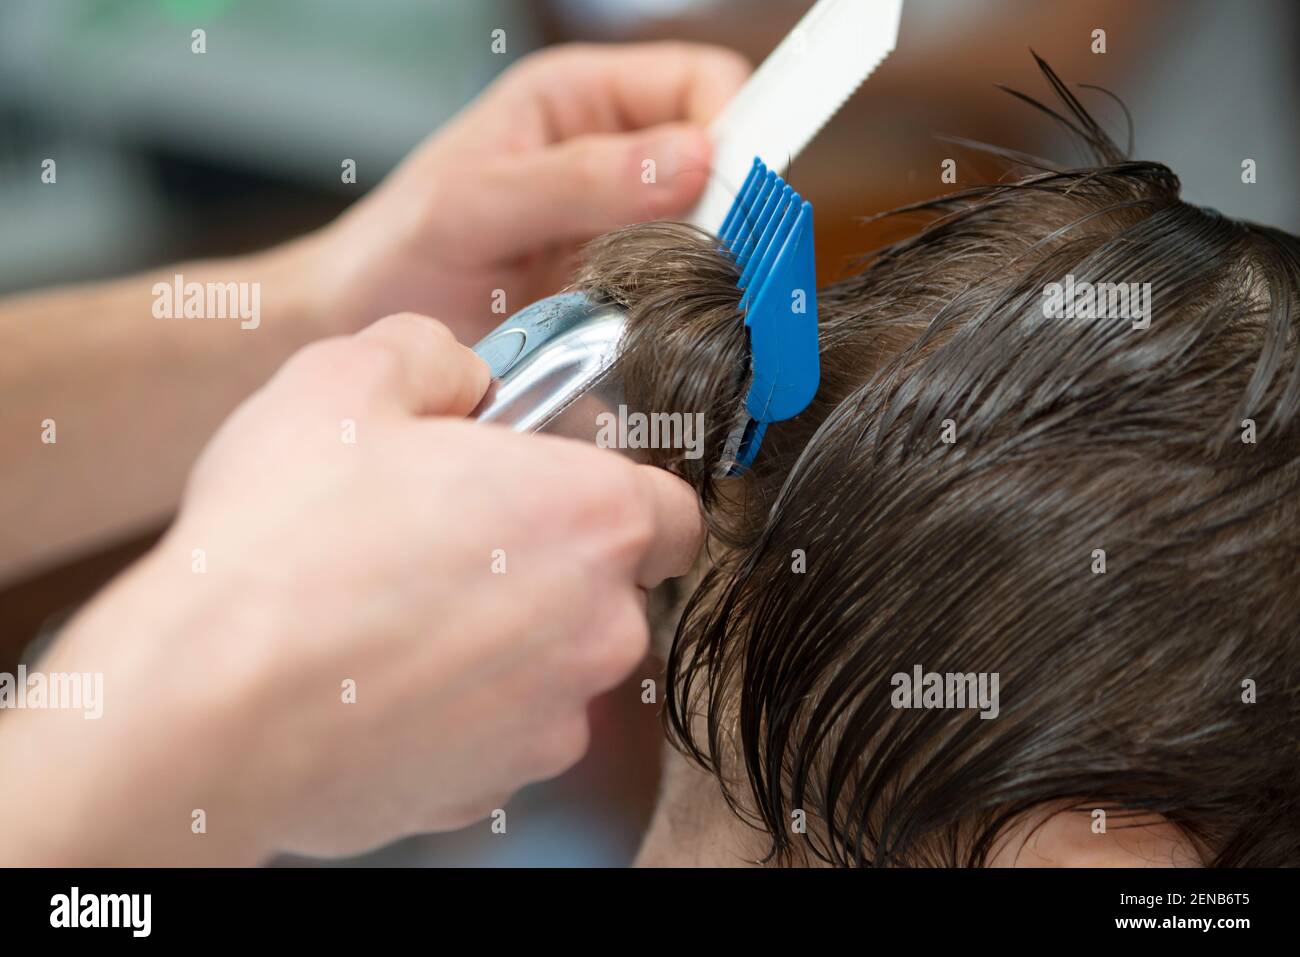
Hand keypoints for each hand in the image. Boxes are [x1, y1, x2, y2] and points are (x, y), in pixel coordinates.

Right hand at [0, 314, 701, 863]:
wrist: (204, 707)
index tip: (552, 489)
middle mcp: (599, 629)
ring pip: (550, 665)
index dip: (614, 492)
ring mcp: (550, 723)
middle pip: (608, 590)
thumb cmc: (284, 543)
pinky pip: (494, 732)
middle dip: (546, 564)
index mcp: (591, 519)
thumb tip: (464, 377)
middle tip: (449, 538)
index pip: (672, 509)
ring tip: (394, 612)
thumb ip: (436, 355)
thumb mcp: (348, 379)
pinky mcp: (490, 789)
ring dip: (499, 638)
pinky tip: (375, 679)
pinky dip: (454, 708)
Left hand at [303, 42, 749, 339]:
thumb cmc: (395, 256)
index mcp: (579, 98)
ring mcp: (619, 226)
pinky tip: (641, 331)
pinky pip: (680, 292)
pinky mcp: (619, 289)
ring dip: (698, 269)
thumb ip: (578, 179)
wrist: (358, 334)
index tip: (729, 196)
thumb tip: (695, 158)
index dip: (732, 131)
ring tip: (648, 302)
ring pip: (710, 233)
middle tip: (692, 263)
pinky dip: (676, 312)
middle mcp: (611, 154)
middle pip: (721, 162)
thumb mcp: (474, 204)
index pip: (703, 84)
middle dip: (722, 211)